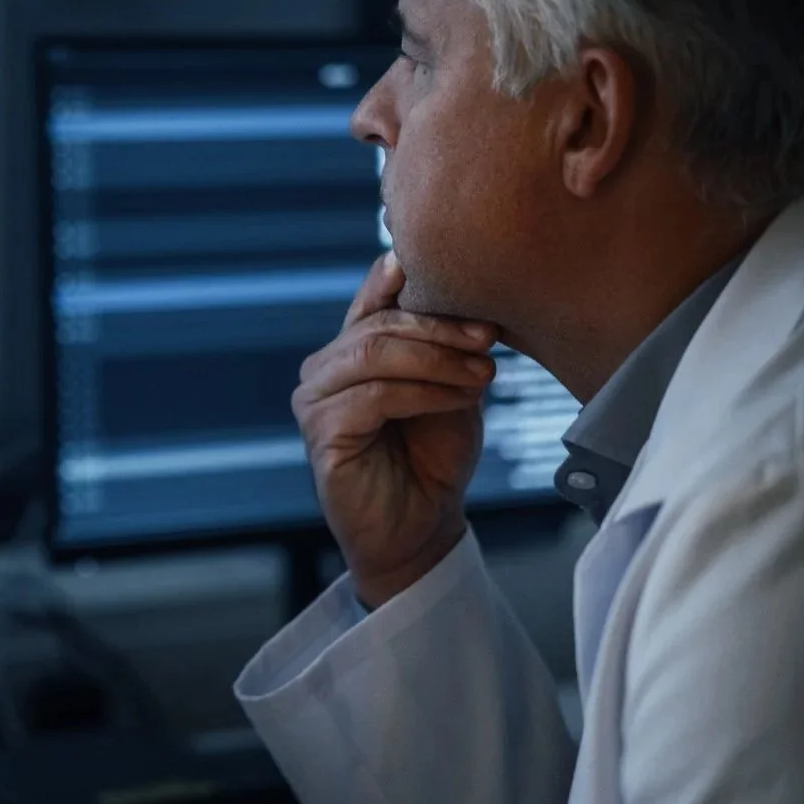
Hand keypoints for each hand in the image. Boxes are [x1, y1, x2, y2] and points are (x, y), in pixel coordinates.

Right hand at [293, 252, 497, 607]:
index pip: (373, 300)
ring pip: (374, 354)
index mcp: (348, 350)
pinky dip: (425, 392)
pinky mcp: (321, 434)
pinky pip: (375, 396)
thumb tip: (465, 300)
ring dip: (437, 360)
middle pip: (378, 326)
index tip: (458, 276)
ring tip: (482, 375)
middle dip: (440, 329)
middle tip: (488, 339)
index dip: (407, 281)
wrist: (420, 528)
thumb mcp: (446, 387)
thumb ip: (441, 347)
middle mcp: (322, 370)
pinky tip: (461, 399)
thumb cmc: (432, 457)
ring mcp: (315, 401)